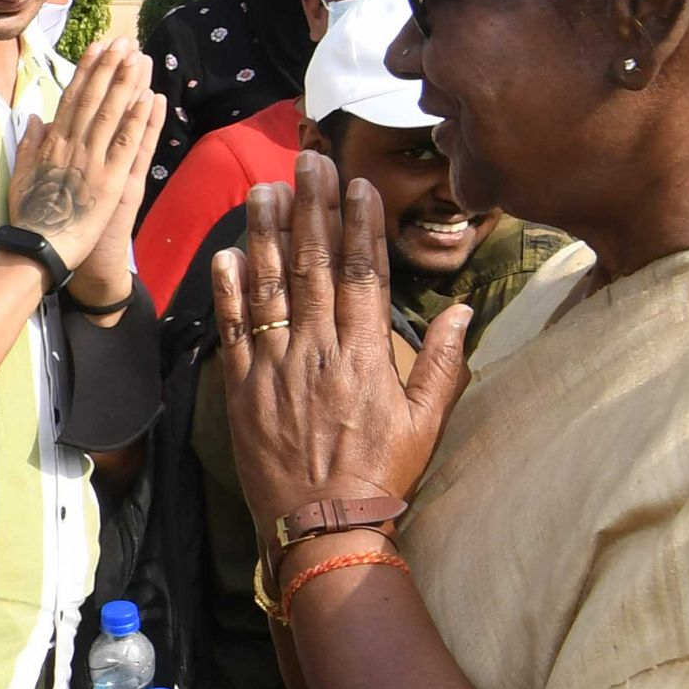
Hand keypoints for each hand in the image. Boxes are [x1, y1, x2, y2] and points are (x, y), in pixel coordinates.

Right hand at [5, 37, 163, 285]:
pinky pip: (127, 145)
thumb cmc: (29, 217)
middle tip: (123, 41)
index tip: (96, 47)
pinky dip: (138, 120)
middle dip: (109, 67)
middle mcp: (72, 146)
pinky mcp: (111, 181)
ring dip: (126, 83)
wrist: (39, 248)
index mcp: (52, 144)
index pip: (71, 98)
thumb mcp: (21, 176)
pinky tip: (149, 97)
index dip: (86, 70)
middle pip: (94, 98)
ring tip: (138, 57)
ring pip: (112, 114)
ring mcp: (93, 161)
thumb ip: (28, 145)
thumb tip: (33, 117)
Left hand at [210, 152, 469, 552]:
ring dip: (265, 234)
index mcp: (366, 356)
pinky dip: (227, 291)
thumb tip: (462, 311)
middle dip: (311, 208)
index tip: (357, 185)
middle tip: (307, 161)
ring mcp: (275, 368)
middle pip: (314, 266)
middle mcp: (318, 352)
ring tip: (264, 190)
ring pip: (269, 287)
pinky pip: (232, 331)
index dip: (360, 225)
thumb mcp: (427, 423)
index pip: (364, 274)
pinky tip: (225, 254)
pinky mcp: (242, 389)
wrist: (323, 527)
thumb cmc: (381, 476)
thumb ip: (443, 364)